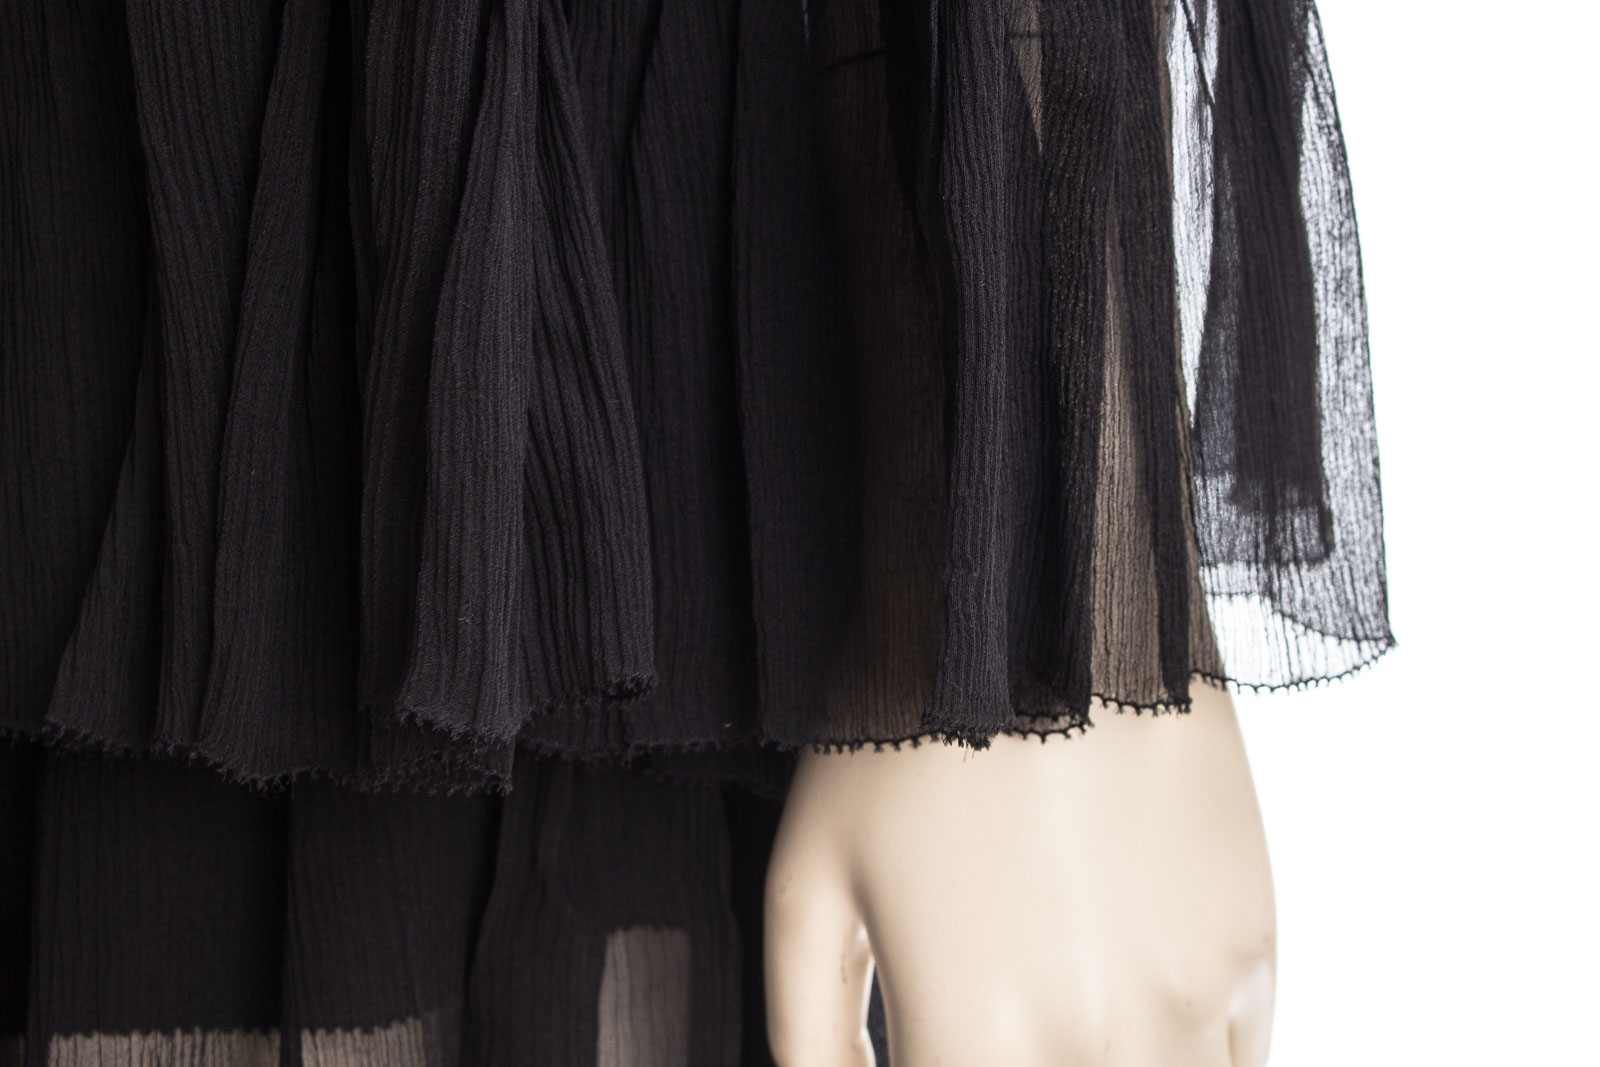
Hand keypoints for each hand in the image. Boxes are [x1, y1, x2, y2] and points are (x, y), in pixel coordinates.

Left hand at [763, 678, 1275, 1066]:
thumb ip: (812, 1035)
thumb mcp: (806, 880)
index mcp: (975, 1044)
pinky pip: (1235, 1065)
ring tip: (1052, 1019)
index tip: (936, 1049)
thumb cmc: (903, 731)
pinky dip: (1179, 1058)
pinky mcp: (1253, 943)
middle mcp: (1098, 1047)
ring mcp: (1192, 1000)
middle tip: (993, 1025)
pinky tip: (1125, 1004)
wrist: (1042, 591)